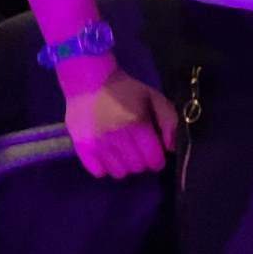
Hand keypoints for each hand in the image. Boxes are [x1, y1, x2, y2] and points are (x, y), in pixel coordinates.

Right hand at [62, 66, 176, 178]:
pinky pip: (99, 172)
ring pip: (118, 173)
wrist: (89, 81)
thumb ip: (169, 120)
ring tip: (122, 152)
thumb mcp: (154, 97)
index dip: (158, 160)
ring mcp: (97, 144)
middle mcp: (117, 137)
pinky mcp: (82, 148)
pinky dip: (106, 167)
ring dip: (124, 165)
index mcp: (137, 123)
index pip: (152, 158)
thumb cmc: (126, 89)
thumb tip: (170, 148)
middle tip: (139, 150)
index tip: (156, 155)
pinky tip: (108, 154)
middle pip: (137, 167)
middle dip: (142, 161)